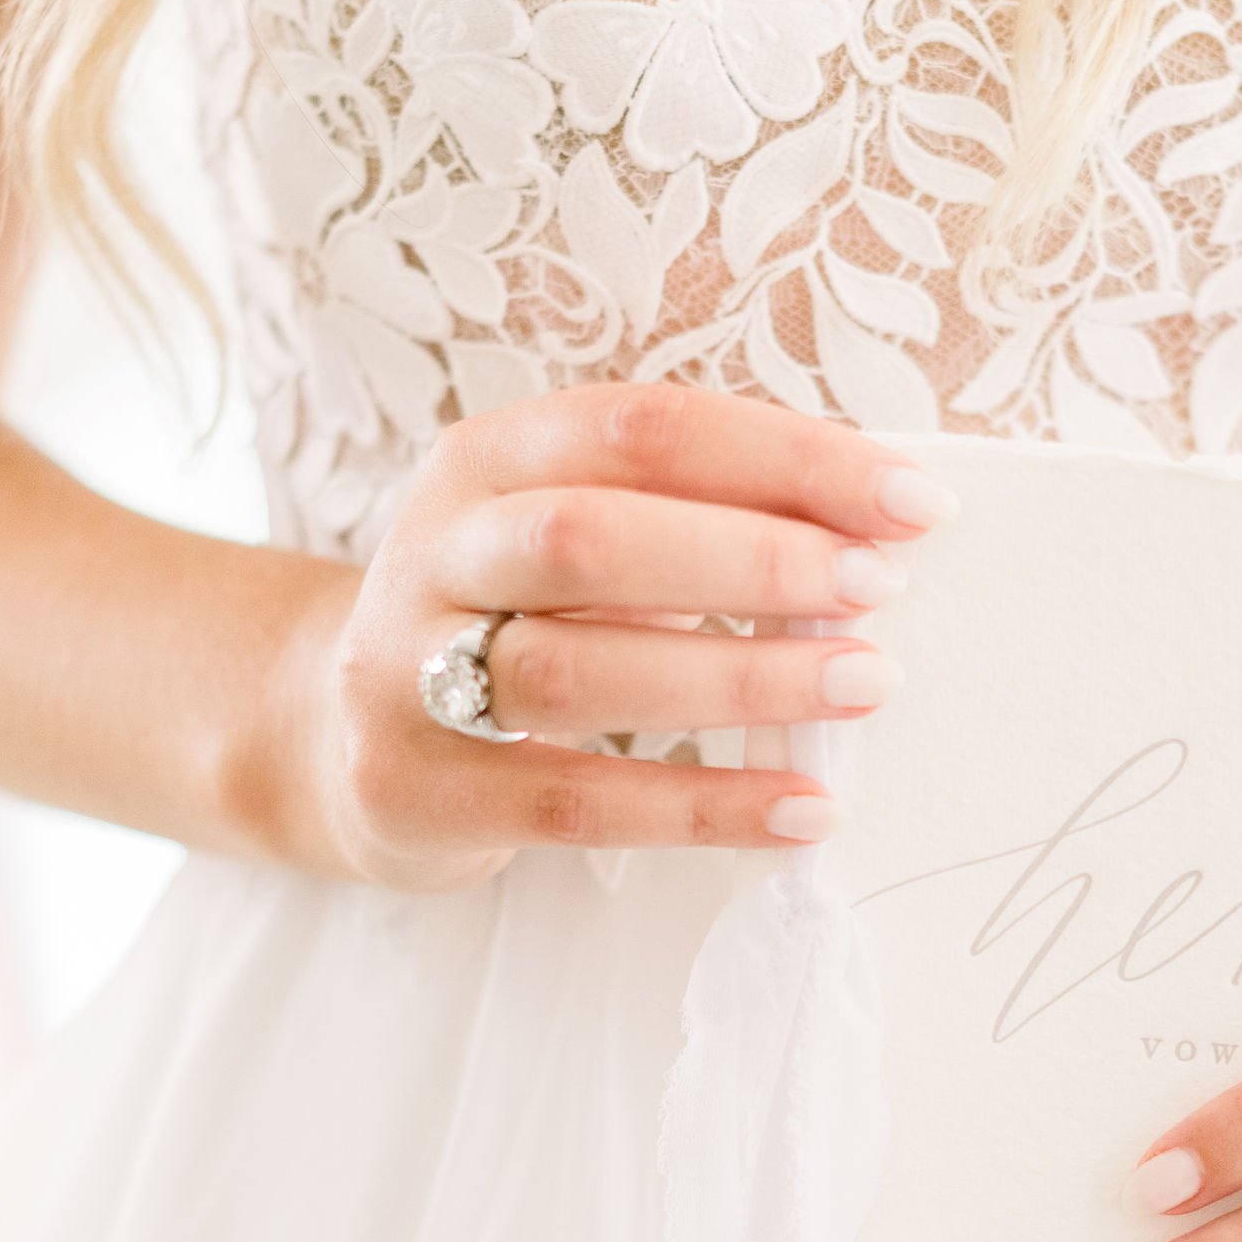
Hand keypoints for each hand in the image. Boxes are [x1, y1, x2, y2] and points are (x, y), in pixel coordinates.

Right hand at [293, 381, 950, 887]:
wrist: (330, 741)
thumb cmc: (508, 621)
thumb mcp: (568, 537)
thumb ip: (688, 516)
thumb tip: (875, 527)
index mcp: (487, 459)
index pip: (643, 430)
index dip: (782, 458)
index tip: (911, 501)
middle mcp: (435, 552)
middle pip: (592, 538)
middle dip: (753, 559)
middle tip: (880, 589)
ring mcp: (407, 676)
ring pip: (578, 669)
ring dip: (739, 679)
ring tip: (864, 684)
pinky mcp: (423, 791)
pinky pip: (576, 799)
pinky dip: (702, 807)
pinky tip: (803, 810)